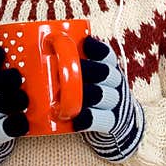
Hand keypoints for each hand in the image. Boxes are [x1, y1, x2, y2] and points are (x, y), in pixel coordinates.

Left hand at [73, 35, 144, 162]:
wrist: (119, 120)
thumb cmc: (95, 92)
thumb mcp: (92, 77)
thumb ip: (75, 67)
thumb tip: (45, 51)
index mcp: (109, 68)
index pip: (106, 55)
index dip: (97, 49)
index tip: (85, 44)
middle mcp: (115, 83)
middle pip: (106, 73)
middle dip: (89, 70)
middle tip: (70, 71)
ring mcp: (116, 102)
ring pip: (105, 95)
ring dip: (88, 94)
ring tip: (71, 97)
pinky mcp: (114, 121)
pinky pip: (103, 119)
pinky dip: (90, 119)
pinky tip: (79, 120)